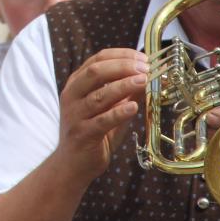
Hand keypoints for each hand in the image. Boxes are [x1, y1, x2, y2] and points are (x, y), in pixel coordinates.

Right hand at [56, 48, 145, 182]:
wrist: (72, 165)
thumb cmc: (93, 133)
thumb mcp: (109, 108)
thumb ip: (125, 93)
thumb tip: (147, 76)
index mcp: (77, 83)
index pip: (98, 59)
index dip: (122, 55)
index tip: (143, 58)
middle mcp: (72, 95)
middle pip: (95, 72)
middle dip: (123, 67)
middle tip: (145, 68)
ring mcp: (75, 115)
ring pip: (99, 95)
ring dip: (124, 86)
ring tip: (143, 81)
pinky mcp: (82, 134)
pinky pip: (102, 121)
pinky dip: (119, 112)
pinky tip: (134, 107)